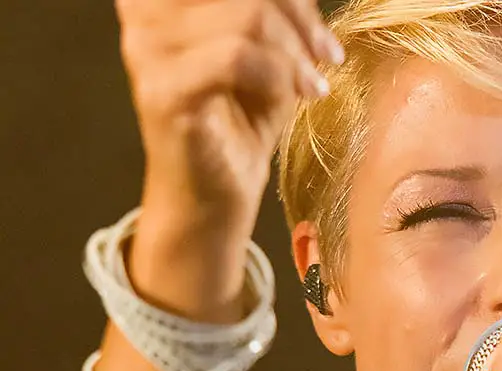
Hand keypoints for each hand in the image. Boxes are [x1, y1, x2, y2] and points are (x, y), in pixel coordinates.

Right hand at [116, 0, 343, 223]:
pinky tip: (299, 96)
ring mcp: (148, 49)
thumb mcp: (270, 49)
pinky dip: (280, 76)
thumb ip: (278, 9)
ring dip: (295, 52)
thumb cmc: (243, 119)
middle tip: (326, 55)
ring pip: (247, 17)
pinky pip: (237, 58)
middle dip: (298, 17)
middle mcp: (146, 11)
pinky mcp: (164, 90)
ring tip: (313, 84)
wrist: (217, 193)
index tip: (316, 31)